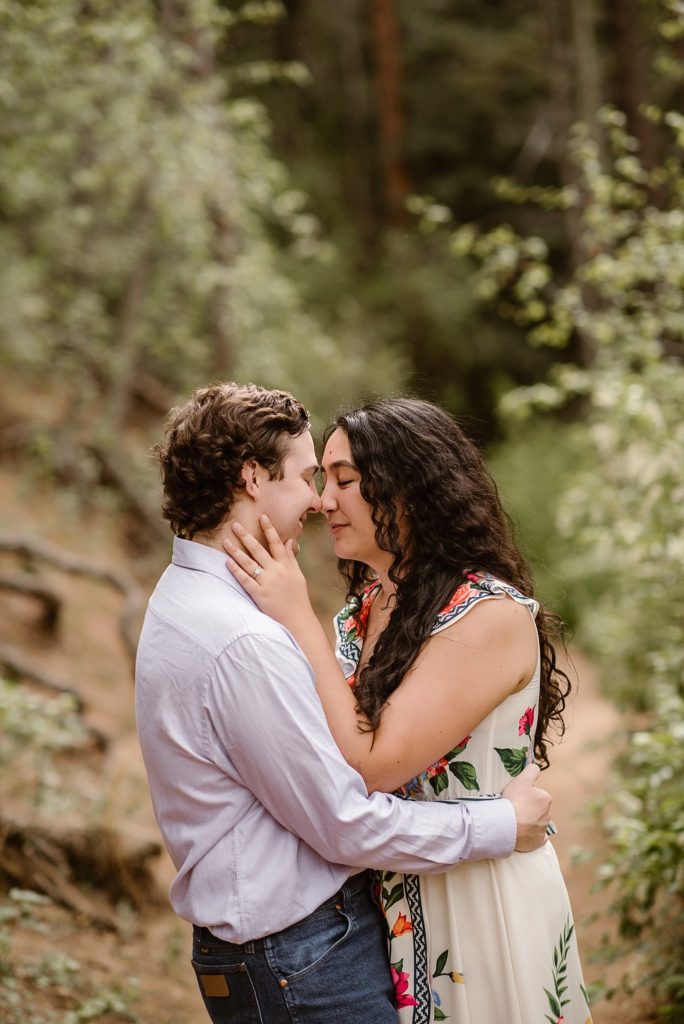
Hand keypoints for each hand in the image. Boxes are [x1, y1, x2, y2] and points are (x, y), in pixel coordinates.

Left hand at [223, 515, 314, 631]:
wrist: (298, 620)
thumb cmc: (298, 598)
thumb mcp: (298, 575)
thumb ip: (291, 558)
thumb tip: (289, 542)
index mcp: (286, 565)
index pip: (276, 543)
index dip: (269, 529)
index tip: (262, 516)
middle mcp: (276, 571)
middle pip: (258, 550)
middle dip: (246, 536)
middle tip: (235, 525)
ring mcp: (267, 583)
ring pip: (248, 563)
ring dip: (236, 551)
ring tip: (225, 541)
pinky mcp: (259, 594)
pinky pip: (245, 580)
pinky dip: (236, 570)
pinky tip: (227, 562)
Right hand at [501, 763, 552, 852]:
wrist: (507, 826)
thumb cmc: (514, 801)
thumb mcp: (521, 780)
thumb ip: (531, 771)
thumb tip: (536, 767)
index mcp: (546, 799)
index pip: (537, 794)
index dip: (526, 794)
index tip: (517, 797)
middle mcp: (548, 814)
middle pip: (537, 809)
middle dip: (529, 809)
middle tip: (514, 809)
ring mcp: (543, 830)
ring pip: (537, 823)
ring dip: (529, 822)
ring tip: (515, 821)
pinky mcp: (538, 842)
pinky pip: (537, 838)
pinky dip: (532, 836)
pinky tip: (522, 833)